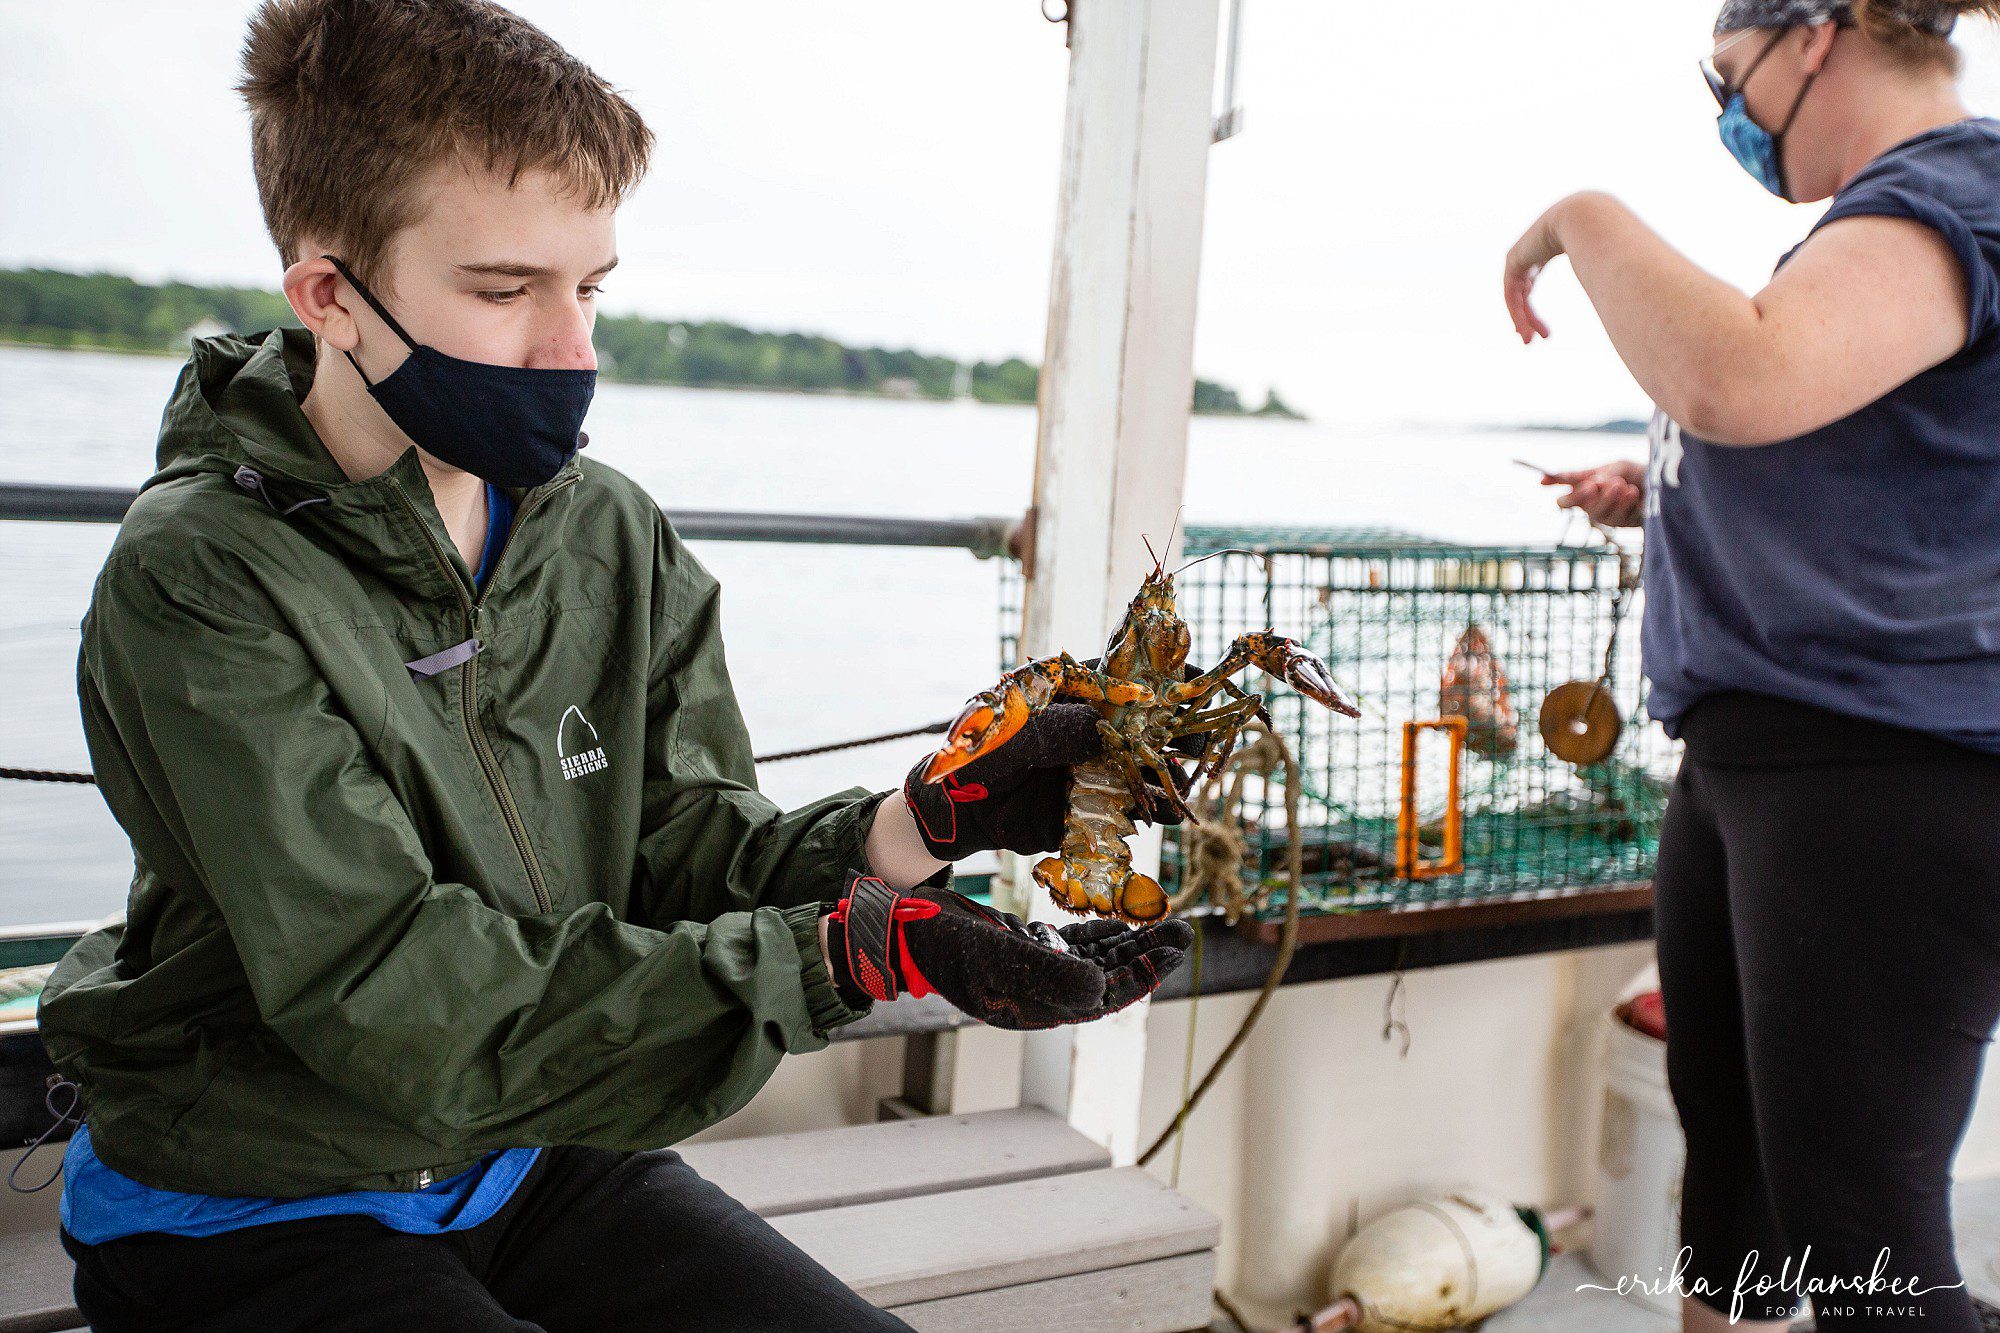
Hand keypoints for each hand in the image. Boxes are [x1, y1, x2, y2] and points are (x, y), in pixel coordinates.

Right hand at [821, 873, 1193, 1028]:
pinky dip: (1100, 933)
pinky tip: (1123, 921)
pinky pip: (1073, 944)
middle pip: (1107, 978)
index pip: (1101, 998)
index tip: (1171, 955)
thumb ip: (1050, 973)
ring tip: (1168, 925)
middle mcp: (1038, 994)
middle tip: (1184, 934)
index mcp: (1034, 1008)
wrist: (902, 925)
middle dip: (1146, 957)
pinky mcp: (1025, 947)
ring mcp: (1032, 970)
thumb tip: (1103, 990)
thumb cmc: (944, 942)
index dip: (1139, 977)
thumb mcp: (997, 955)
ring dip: (1131, 943)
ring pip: (1095, 959)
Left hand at [903, 700, 1199, 861]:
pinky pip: (1127, 808)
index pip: (1127, 676)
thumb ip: (1058, 731)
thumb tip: (1107, 730)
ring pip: (1143, 766)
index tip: (1197, 681)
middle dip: (1179, 729)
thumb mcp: (1013, 734)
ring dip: (1169, 773)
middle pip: (1147, 723)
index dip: (1165, 676)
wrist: (952, 810)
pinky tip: (1170, 814)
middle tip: (1202, 741)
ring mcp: (1093, 767)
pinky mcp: (1090, 807)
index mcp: (1072, 694)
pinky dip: (1150, 811)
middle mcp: (1089, 728)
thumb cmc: (974, 754)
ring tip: (1187, 782)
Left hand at [1504, 193, 1597, 344]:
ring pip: (1515, 296)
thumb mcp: (1599, 265)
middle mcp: (1531, 253)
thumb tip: (1620, 300)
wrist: (1588, 219)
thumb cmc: (1603, 239)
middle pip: (1522, 293)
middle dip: (1527, 319)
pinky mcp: (1514, 259)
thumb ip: (1603, 280)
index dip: (1532, 312)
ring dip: (1522, 320)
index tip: (1543, 334)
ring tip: (1529, 342)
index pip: (1531, 284)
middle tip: (1533, 341)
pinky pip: (1511, 293)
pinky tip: (1524, 330)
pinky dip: (1517, 312)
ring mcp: (1520, 255)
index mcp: (1548, 249)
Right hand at [1542, 460, 1646, 526]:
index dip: (1553, 482)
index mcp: (1586, 486)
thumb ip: (1600, 475)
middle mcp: (1591, 504)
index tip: (1543, 481)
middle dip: (1582, 496)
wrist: (1665, 484)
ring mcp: (1606, 516)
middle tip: (1594, 485)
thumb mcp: (1616, 467)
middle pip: (1573, 505)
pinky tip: (1634, 493)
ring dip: (1608, 498)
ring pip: (1597, 513)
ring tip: (1621, 485)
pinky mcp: (1622, 524)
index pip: (1565, 489)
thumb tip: (1582, 483)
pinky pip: (1618, 517)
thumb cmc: (1636, 473)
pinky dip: (1625, 503)